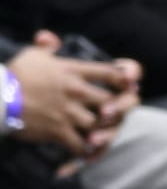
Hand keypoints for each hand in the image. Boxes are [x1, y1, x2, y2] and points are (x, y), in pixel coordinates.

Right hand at [8, 32, 140, 163]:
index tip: (129, 85)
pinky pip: (80, 145)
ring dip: (104, 130)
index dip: (125, 79)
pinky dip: (86, 150)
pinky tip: (87, 150)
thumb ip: (47, 45)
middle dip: (119, 109)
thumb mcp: (32, 54)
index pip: (110, 72)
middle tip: (117, 114)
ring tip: (104, 133)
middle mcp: (76, 91)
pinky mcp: (58, 131)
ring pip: (100, 124)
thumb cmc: (15, 74)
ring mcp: (69, 112)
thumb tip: (50, 38)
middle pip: (112, 101)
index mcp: (73, 71)